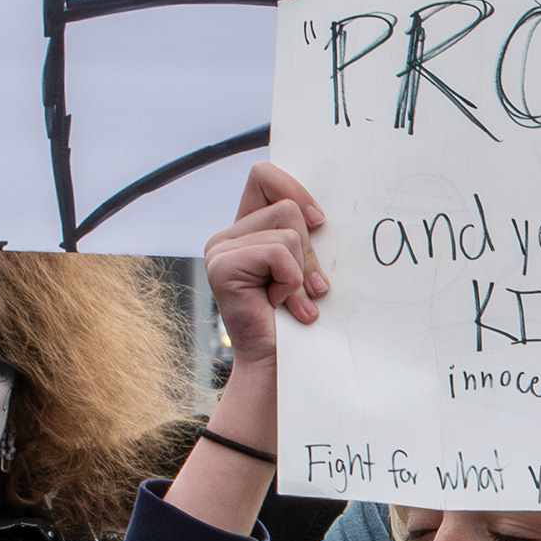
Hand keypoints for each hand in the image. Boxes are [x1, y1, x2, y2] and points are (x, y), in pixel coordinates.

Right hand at [204, 160, 326, 371]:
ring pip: (287, 230)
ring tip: (292, 300)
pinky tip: (280, 305)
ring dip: (301, 271)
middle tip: (309, 287)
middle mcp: (227, 236)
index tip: (319, 223)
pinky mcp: (221, 265)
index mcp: (245, 229)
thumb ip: (303, 235)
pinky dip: (291, 282)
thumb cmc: (297, 319)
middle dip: (309, 250)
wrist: (279, 364)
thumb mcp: (305, 267)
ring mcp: (219, 249)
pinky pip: (279, 253)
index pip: (264, 176)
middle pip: (286, 206)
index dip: (295, 190)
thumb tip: (321, 214)